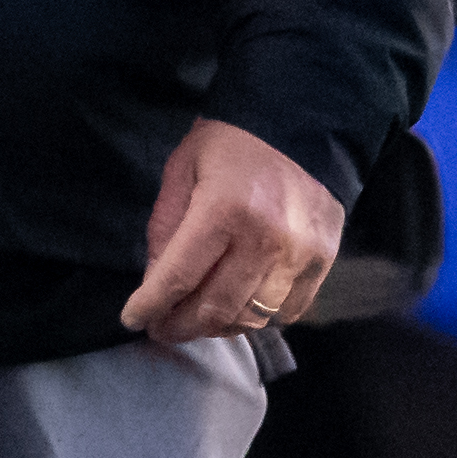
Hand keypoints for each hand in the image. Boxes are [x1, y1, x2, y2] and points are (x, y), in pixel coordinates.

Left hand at [126, 118, 340, 341]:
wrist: (297, 129)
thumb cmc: (228, 148)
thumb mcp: (181, 173)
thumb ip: (165, 230)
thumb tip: (155, 287)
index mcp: (224, 209)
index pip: (179, 277)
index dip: (150, 306)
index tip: (133, 320)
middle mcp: (267, 238)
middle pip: (215, 308)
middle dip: (179, 326)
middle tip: (162, 327)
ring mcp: (300, 254)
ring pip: (250, 319)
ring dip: (216, 327)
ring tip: (196, 319)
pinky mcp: (323, 262)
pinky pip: (286, 312)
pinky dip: (257, 318)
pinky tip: (237, 306)